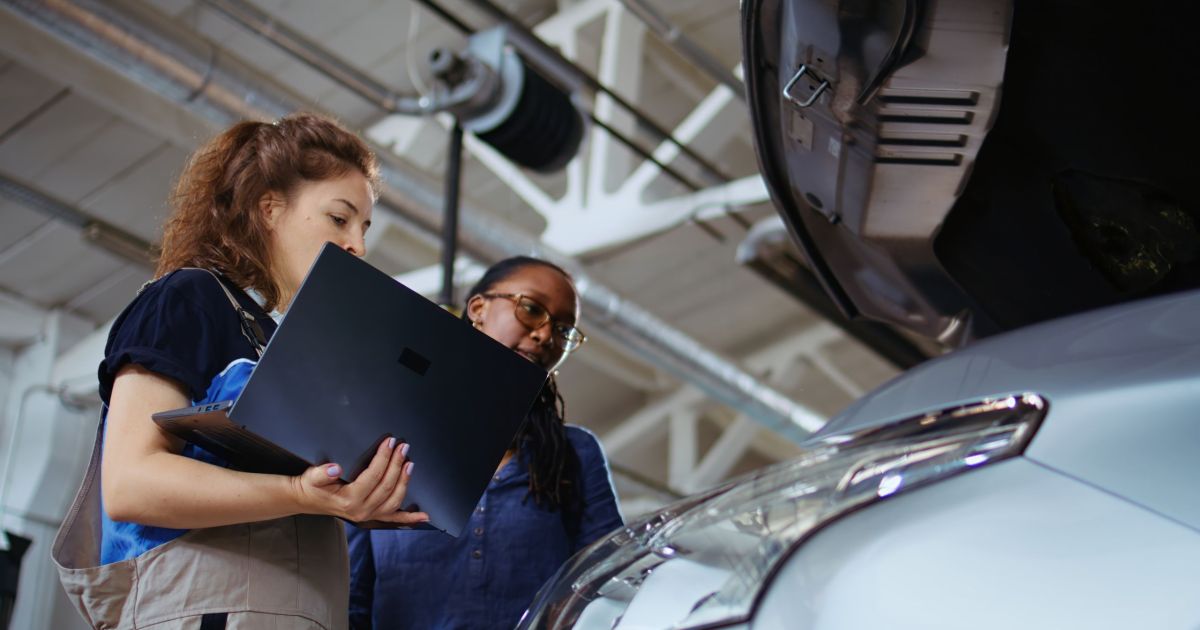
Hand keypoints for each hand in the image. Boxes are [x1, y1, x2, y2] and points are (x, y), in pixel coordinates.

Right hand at [292, 438, 428, 525]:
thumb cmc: (312, 486)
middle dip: (397, 464)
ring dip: (405, 481)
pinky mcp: (372, 516)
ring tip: (409, 463)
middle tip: (403, 446)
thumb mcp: (312, 476)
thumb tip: (335, 468)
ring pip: (394, 499)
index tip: (390, 442)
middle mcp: (361, 510)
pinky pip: (394, 518)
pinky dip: (410, 517)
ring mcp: (369, 515)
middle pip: (387, 486)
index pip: (373, 475)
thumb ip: (322, 473)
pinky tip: (424, 516)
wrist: (307, 500)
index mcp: (349, 500)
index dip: (384, 458)